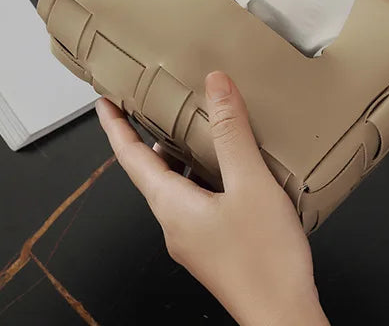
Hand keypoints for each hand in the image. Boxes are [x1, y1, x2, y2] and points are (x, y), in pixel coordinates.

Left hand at [96, 72, 329, 325]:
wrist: (283, 318)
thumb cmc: (266, 260)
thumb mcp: (251, 182)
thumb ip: (231, 131)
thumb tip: (215, 85)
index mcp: (172, 205)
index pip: (130, 158)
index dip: (116, 127)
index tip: (105, 103)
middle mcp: (175, 223)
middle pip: (153, 171)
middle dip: (153, 137)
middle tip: (159, 106)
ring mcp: (193, 238)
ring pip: (178, 186)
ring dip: (183, 156)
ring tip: (202, 129)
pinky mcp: (213, 246)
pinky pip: (199, 200)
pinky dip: (206, 175)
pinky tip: (235, 169)